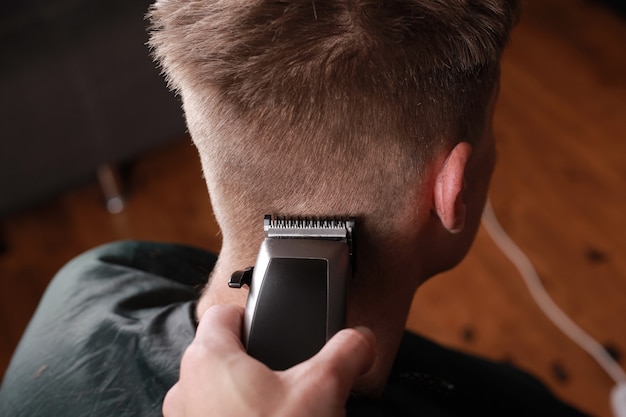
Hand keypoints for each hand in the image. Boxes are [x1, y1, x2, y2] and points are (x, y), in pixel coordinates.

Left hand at [163, 304, 375, 416]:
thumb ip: (347, 351)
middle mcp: (184, 388)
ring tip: (280, 409)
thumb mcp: (324, 389)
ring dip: (244, 395)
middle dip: (255, 361)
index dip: (251, 313)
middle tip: (287, 375)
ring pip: (215, 391)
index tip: (272, 325)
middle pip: (221, 354)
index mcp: (207, 359)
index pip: (223, 313)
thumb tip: (362, 339)